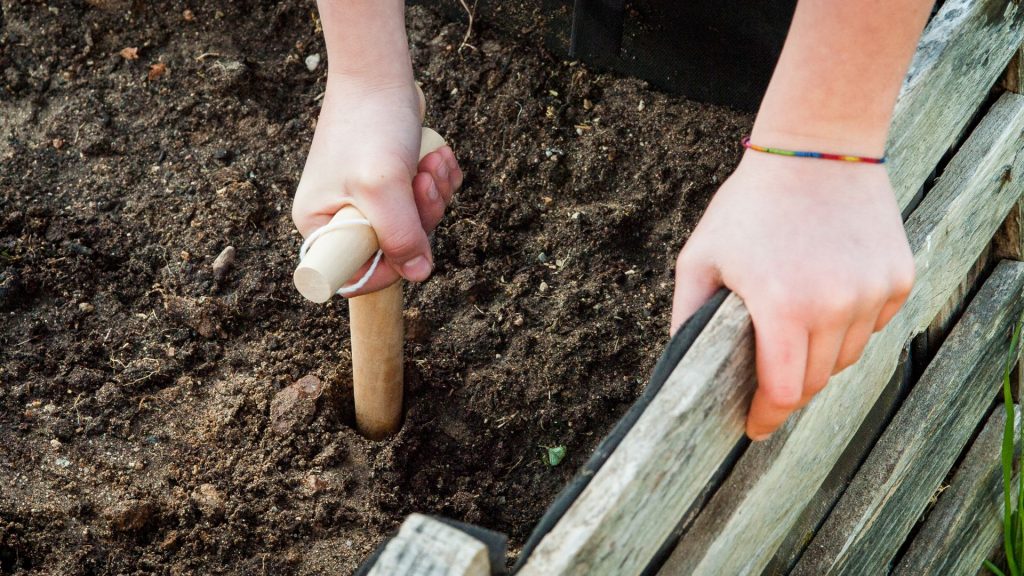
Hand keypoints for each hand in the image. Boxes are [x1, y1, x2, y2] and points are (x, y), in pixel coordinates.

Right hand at [292, 77, 462, 295]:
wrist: (379, 74)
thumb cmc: (369, 125)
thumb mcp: (383, 187)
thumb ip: (400, 236)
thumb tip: (417, 273)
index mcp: (320, 225)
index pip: (354, 275)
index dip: (389, 267)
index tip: (411, 242)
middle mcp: (342, 218)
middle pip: (396, 250)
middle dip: (421, 217)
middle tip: (422, 182)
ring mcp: (370, 201)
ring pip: (418, 225)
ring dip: (435, 196)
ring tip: (430, 163)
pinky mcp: (395, 185)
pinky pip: (427, 202)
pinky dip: (439, 182)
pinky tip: (437, 158)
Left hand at [671, 152, 913, 439]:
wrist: (817, 149)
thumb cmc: (749, 204)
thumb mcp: (701, 257)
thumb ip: (686, 317)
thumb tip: (679, 367)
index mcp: (783, 305)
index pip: (784, 392)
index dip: (766, 415)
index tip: (754, 427)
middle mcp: (835, 305)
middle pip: (817, 381)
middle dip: (788, 387)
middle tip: (767, 377)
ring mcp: (872, 292)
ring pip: (847, 357)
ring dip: (820, 356)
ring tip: (794, 323)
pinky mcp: (897, 279)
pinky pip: (872, 326)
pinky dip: (849, 324)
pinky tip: (826, 293)